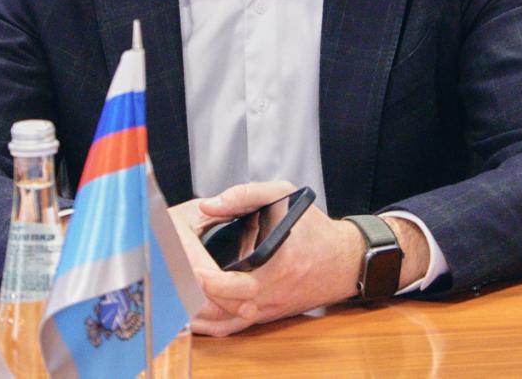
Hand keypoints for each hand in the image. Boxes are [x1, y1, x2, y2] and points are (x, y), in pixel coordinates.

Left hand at [184, 181, 366, 335]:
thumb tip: (210, 205)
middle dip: (198, 296)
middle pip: (227, 307)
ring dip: (201, 312)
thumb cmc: (314, 228)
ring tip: (178, 295)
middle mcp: (272, 292)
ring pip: (228, 321)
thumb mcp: (284, 196)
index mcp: (277, 264)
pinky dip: (214, 324)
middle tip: (178, 278)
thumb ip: (246, 195)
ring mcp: (269, 307)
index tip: (193, 267)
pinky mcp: (267, 314)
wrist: (343, 260)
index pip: (237, 284)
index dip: (210, 280)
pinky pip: (236, 326)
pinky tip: (195, 313)